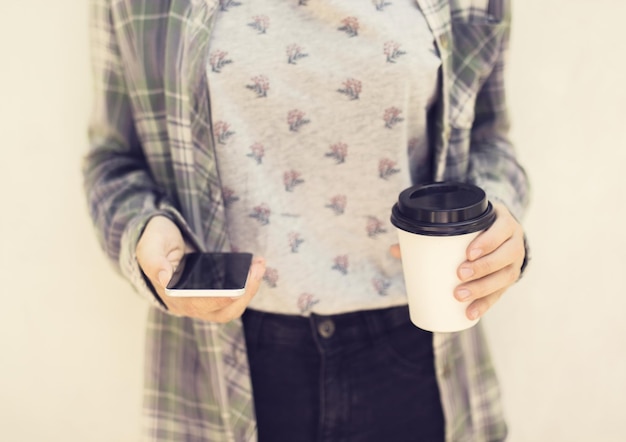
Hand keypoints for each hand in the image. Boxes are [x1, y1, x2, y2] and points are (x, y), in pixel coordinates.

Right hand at [136, 215, 264, 322]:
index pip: (199, 306)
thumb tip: (163, 278)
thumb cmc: (155, 242)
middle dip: (244, 293)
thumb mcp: (149, 246)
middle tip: (258, 268)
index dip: (220, 299)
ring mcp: (203, 302)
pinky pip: (234, 297)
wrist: (162, 239)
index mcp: (171, 297)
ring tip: (259, 266)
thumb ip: (153, 261)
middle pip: (222, 311)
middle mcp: (188, 305)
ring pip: (231, 307)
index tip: (238, 288)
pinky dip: (247, 285)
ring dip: (249, 290)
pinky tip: (255, 266)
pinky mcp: (214, 294)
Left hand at [389, 203, 524, 320]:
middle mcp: (514, 241)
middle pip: (505, 256)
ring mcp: (514, 262)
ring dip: (483, 289)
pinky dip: (484, 305)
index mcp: (502, 221)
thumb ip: (429, 234)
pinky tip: (470, 314)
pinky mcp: (509, 279)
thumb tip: (395, 250)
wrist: (498, 233)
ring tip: (460, 296)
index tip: (468, 253)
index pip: (501, 230)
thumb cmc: (473, 229)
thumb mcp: (460, 224)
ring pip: (505, 277)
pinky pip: (500, 294)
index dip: (488, 241)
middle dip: (482, 268)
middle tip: (459, 275)